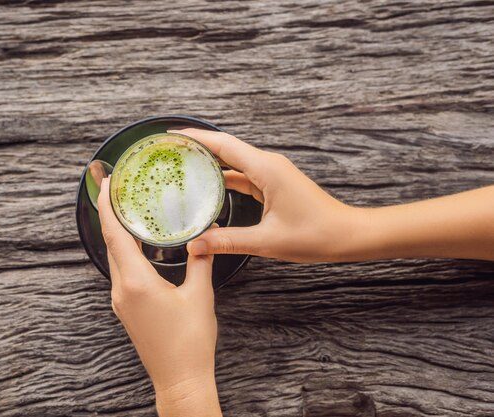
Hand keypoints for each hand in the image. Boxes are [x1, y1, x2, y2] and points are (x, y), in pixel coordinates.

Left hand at [97, 177, 222, 416]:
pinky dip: (125, 252)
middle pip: (111, 243)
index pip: (115, 235)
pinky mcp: (127, 309)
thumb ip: (201, 261)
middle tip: (117, 189)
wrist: (180, 380)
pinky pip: (121, 271)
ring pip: (115, 258)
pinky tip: (137, 245)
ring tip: (127, 211)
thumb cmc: (190, 342)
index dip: (108, 206)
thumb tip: (205, 237)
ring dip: (118, 233)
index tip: (106, 184)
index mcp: (136, 282)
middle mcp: (121, 290)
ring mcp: (121, 301)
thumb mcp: (201, 296)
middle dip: (111, 214)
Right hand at [172, 129, 493, 262]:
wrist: (348, 235)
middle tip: (170, 151)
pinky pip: (243, 175)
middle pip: (226, 148)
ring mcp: (272, 174)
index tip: (171, 135)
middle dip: (198, 147)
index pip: (223, 145)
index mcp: (266, 169)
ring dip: (210, 163)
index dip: (195, 138)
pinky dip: (224, 178)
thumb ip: (228, 241)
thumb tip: (195, 245)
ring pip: (234, 162)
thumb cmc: (316, 235)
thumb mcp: (267, 241)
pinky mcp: (274, 184)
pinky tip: (209, 188)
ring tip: (183, 166)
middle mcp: (268, 165)